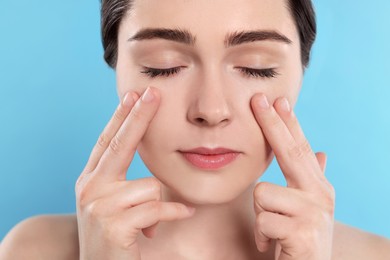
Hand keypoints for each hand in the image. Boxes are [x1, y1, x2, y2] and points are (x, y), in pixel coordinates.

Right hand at [75, 87, 194, 259]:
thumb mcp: (113, 204)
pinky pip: (156, 207)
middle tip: (152, 93)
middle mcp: (90, 187)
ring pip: (148, 186)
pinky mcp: (113, 224)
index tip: (134, 94)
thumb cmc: (113, 237)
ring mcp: (99, 205)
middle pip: (120, 144)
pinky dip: (172, 212)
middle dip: (138, 116)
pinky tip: (183, 214)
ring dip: (158, 205)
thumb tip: (152, 170)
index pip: (109, 141)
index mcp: (91, 179)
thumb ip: (126, 183)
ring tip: (152, 223)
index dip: (122, 116)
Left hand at [251, 94, 334, 259]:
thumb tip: (322, 153)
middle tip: (258, 99)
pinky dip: (262, 235)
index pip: (299, 148)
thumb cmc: (303, 239)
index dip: (288, 123)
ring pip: (262, 193)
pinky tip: (273, 245)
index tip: (276, 100)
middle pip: (290, 152)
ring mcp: (313, 213)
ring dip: (261, 214)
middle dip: (271, 123)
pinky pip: (263, 220)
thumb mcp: (307, 208)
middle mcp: (320, 195)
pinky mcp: (302, 233)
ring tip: (273, 230)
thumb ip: (312, 179)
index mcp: (317, 187)